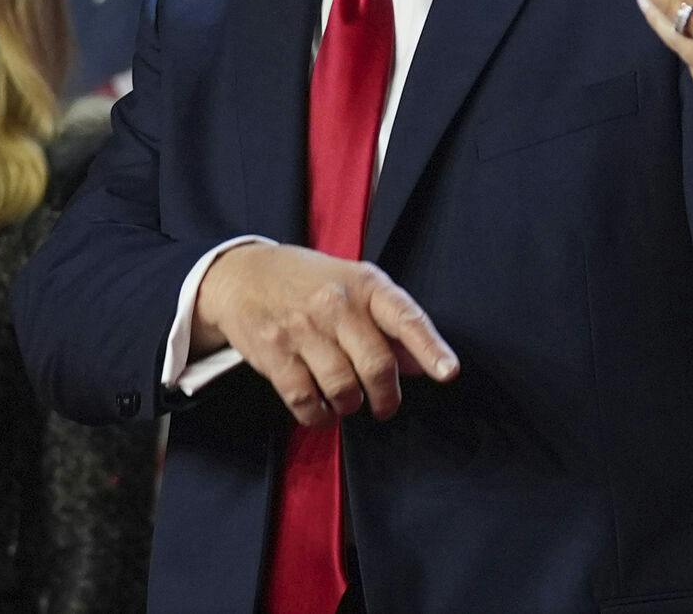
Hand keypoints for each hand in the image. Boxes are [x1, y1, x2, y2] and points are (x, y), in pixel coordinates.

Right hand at [190, 243, 458, 425]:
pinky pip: (306, 401)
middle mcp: (336, 304)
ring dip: (351, 406)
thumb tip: (421, 366)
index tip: (449, 373)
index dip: (430, 347)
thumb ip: (390, 324)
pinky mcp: (274, 353)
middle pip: (376, 365)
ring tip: (349, 402)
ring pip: (343, 388)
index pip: (405, 316)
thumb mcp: (355, 285)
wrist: (243, 275)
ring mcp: (303, 329)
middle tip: (385, 406)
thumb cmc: (310, 283)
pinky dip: (320, 416)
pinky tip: (322, 410)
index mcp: (365, 284)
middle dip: (386, 397)